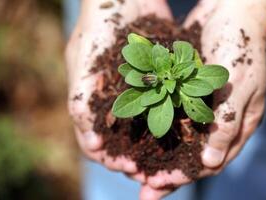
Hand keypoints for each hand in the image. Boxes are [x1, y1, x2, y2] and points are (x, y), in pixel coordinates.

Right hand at [65, 0, 172, 182]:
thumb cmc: (97, 25)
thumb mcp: (83, 62)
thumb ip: (81, 100)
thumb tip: (91, 144)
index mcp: (92, 100)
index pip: (96, 141)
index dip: (109, 157)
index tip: (128, 166)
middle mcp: (113, 99)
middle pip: (123, 139)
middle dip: (136, 156)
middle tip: (151, 170)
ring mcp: (135, 90)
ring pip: (145, 125)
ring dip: (155, 143)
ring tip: (171, 156)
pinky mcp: (156, 78)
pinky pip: (165, 103)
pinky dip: (172, 117)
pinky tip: (185, 128)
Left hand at [141, 0, 265, 197]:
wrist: (230, 9)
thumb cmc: (241, 46)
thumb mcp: (240, 88)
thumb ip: (226, 124)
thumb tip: (211, 164)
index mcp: (235, 125)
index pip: (209, 162)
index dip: (184, 176)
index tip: (157, 185)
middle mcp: (216, 120)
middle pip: (188, 155)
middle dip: (165, 170)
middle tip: (139, 183)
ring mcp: (200, 105)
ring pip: (176, 137)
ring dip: (156, 151)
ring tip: (132, 165)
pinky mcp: (185, 91)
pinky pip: (168, 112)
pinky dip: (154, 124)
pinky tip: (136, 132)